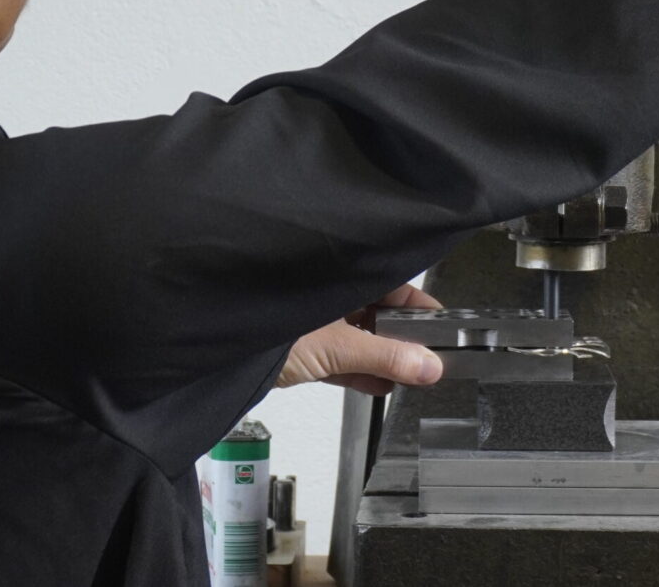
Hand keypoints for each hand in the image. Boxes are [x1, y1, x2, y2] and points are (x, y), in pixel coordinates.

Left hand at [276, 284, 444, 395]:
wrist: (217, 355)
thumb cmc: (264, 326)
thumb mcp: (338, 345)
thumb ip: (387, 356)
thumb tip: (430, 366)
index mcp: (335, 274)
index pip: (390, 283)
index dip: (416, 304)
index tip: (441, 323)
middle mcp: (325, 294)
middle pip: (377, 311)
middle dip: (403, 336)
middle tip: (428, 354)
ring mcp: (312, 321)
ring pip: (359, 336)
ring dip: (383, 357)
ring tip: (409, 375)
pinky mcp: (301, 349)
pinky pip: (340, 358)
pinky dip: (360, 371)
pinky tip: (381, 385)